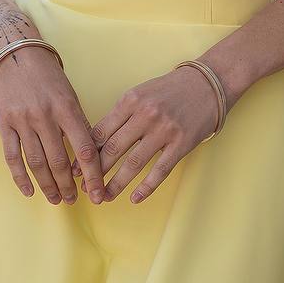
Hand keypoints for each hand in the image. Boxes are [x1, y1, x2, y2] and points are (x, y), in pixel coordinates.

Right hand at [0, 16, 107, 206]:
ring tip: (57, 199)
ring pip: (37, 163)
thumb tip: (90, 154)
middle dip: (69, 185)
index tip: (98, 193)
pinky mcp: (4, 124)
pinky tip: (30, 191)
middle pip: (60, 160)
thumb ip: (77, 122)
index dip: (93, 175)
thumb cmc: (48, 75)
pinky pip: (12, 157)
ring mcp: (22, 120)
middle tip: (74, 201)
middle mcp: (45, 115)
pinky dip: (21, 178)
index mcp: (67, 107)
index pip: (85, 148)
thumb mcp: (69, 94)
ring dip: (48, 185)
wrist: (15, 53)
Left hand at [71, 64, 222, 205]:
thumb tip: (96, 142)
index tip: (76, 170)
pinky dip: (146, 187)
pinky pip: (160, 170)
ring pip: (133, 163)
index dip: (86, 154)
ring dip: (116, 184)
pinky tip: (134, 198)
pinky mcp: (181, 143)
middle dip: (96, 173)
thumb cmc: (170, 89)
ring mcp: (164, 130)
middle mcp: (145, 114)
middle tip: (86, 189)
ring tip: (105, 197)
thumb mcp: (141, 93)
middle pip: (113, 149)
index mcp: (131, 100)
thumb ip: (121, 114)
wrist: (207, 83)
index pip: (101, 131)